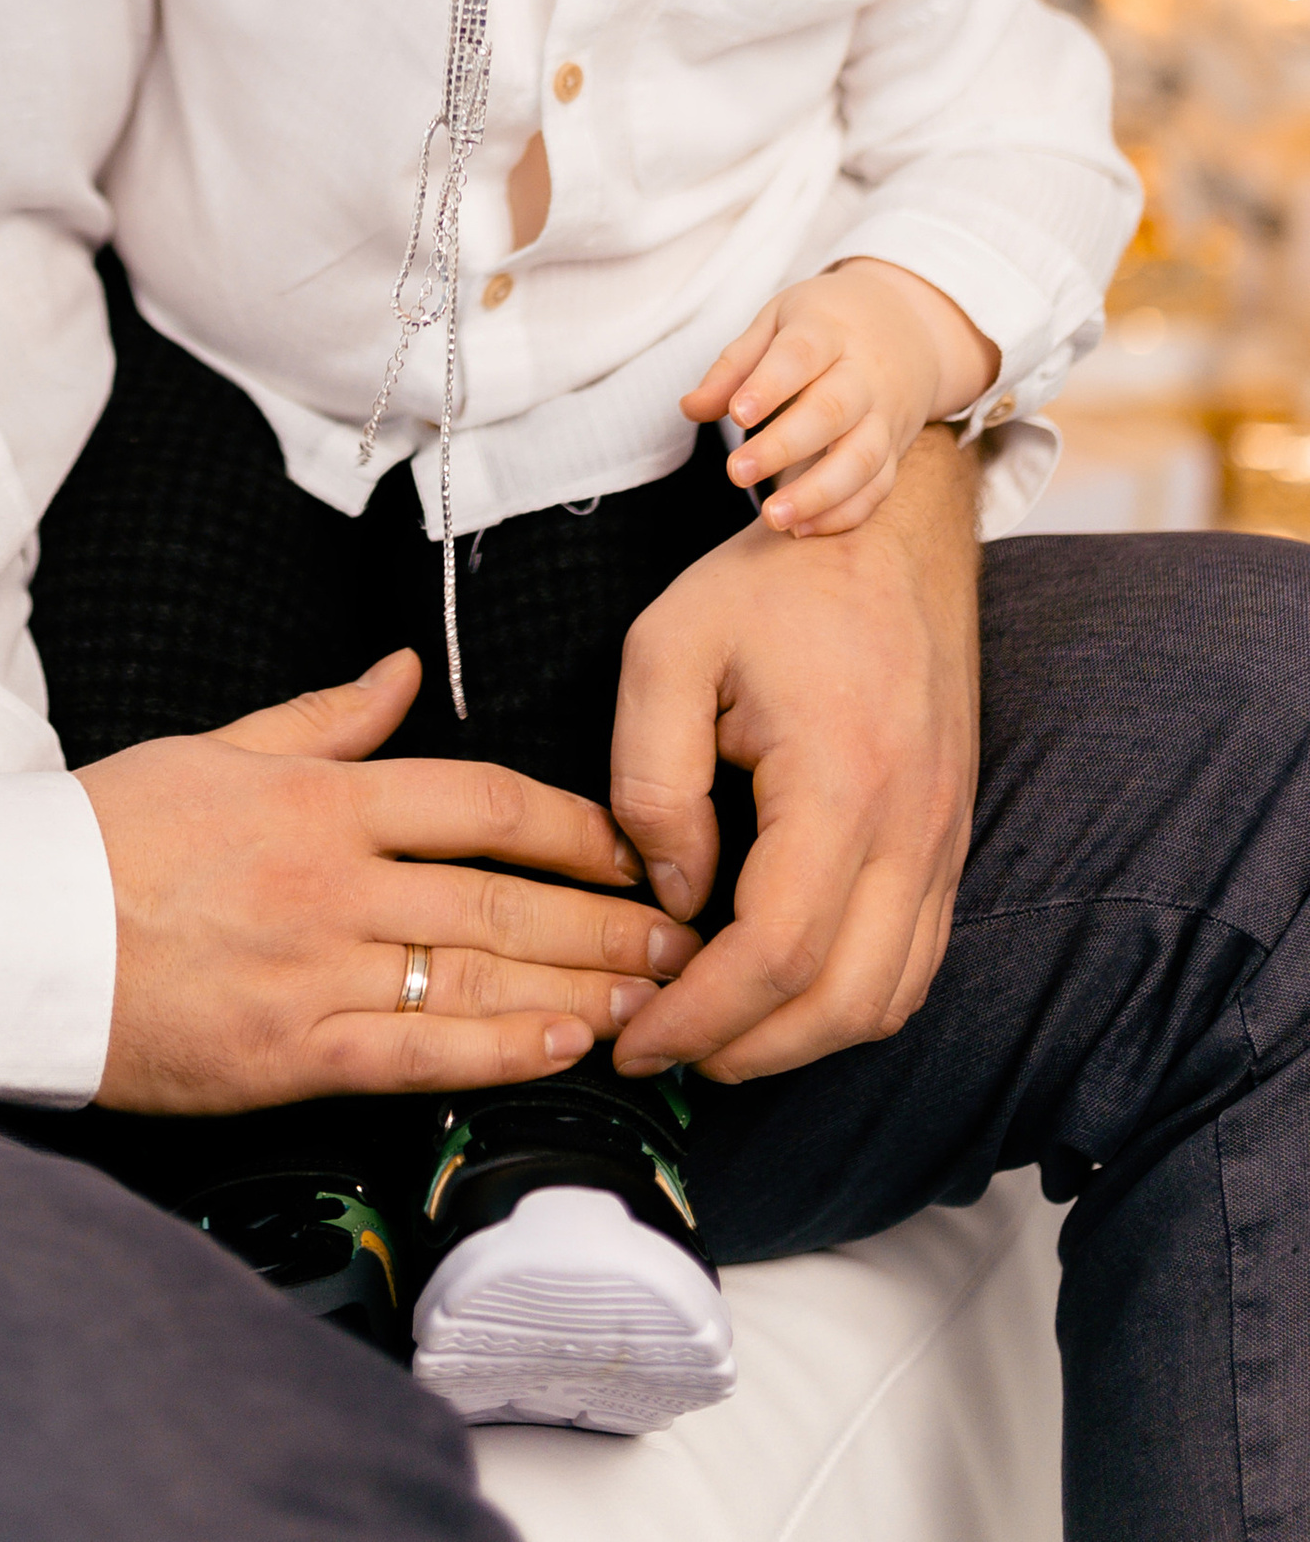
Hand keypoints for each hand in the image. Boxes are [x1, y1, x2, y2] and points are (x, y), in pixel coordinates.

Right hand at [79, 650, 699, 1115]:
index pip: (482, 800)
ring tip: (655, 997)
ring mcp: (315, 966)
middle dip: (607, 917)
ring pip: (477, 972)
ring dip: (579, 986)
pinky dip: (499, 1050)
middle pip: (503, 893)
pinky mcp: (289, 1050)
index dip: (576, 825)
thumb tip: (401, 671)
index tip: (635, 845)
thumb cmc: (108, 831)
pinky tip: (566, 1050)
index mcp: (320, 796)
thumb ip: (324, 718)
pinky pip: (416, 1049)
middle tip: (684, 936)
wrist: (14, 927)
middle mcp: (333, 877)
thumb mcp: (218, 747)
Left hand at [607, 427, 981, 1085]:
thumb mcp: (667, 648)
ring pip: (889, 998)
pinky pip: (915, 960)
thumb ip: (652, 779)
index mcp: (842, 783)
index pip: (774, 954)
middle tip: (663, 1050)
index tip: (634, 1040)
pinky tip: (779, 988)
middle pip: (842, 1005)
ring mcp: (944, 841)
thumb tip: (672, 895)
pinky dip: (850, 1000)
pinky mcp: (949, 840)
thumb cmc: (775, 581)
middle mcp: (913, 830)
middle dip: (745, 1052)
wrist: (891, 531)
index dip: (699, 1018)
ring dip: (801, 1039)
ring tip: (713, 1031)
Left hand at [684, 259, 1001, 535]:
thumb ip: (734, 366)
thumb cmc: (827, 324)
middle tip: (735, 473)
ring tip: (771, 519)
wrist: (911, 325)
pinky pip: (879, 486)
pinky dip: (845, 513)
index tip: (738, 414)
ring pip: (861, 458)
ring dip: (817, 494)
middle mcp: (864, 374)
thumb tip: (690, 408)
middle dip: (783, 447)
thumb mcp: (777, 322)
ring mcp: (885, 415)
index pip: (801, 355)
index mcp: (828, 331)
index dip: (770, 385)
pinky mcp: (896, 449)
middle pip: (832, 411)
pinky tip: (803, 530)